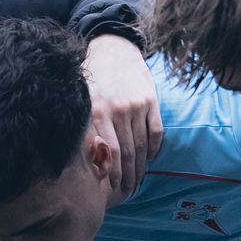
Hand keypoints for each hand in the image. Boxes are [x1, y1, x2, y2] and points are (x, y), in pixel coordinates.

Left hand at [84, 34, 161, 197]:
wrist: (114, 49)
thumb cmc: (95, 79)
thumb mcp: (85, 101)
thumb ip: (87, 126)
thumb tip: (90, 160)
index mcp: (96, 112)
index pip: (108, 152)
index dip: (111, 173)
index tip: (112, 187)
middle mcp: (117, 110)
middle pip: (126, 153)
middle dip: (127, 176)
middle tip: (127, 190)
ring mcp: (136, 106)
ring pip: (141, 146)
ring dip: (141, 167)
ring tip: (137, 180)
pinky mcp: (151, 101)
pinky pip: (156, 132)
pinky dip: (154, 148)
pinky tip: (150, 158)